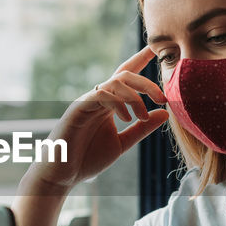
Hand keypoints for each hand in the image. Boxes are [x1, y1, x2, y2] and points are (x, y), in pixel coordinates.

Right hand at [27, 47, 168, 189]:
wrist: (61, 175)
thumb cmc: (87, 159)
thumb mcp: (122, 143)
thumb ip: (142, 129)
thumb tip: (165, 113)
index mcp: (108, 104)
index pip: (126, 76)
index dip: (140, 60)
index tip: (155, 50)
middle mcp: (97, 99)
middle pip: (124, 75)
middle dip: (146, 82)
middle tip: (163, 98)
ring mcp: (87, 102)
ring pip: (113, 82)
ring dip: (134, 96)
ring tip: (143, 116)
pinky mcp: (78, 109)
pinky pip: (100, 95)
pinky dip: (117, 103)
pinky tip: (126, 119)